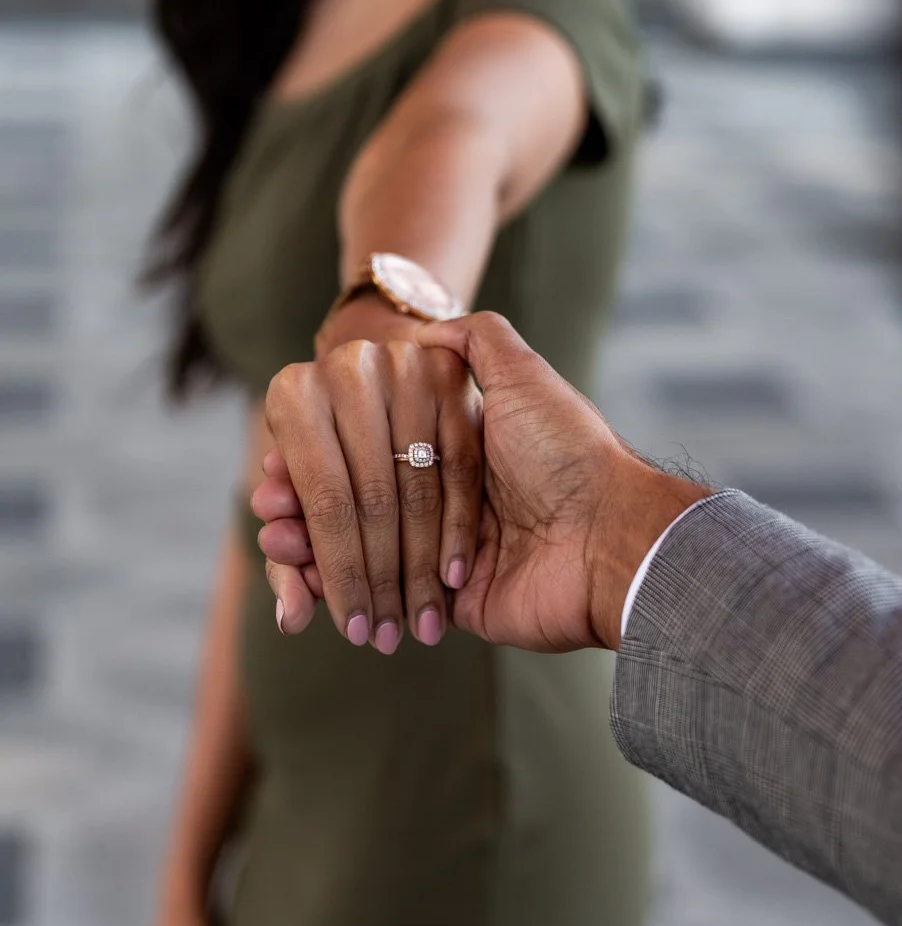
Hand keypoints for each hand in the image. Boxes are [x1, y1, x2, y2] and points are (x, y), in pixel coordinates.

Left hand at [254, 337, 482, 650]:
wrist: (374, 378)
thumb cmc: (326, 453)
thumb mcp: (298, 502)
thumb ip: (292, 561)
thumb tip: (292, 618)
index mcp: (293, 394)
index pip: (324, 501)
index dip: (340, 573)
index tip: (353, 630)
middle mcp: (347, 370)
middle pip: (373, 496)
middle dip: (382, 579)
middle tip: (388, 637)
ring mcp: (403, 366)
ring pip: (418, 486)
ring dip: (421, 566)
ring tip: (420, 623)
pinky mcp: (451, 375)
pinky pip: (460, 467)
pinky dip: (457, 528)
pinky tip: (453, 579)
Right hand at [257, 314, 709, 650]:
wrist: (610, 538)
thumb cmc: (566, 453)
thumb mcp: (523, 376)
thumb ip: (479, 341)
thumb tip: (429, 323)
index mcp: (457, 449)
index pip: (370, 449)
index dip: (323, 455)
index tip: (279, 459)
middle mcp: (449, 500)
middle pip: (357, 503)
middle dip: (307, 505)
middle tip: (266, 505)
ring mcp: (446, 553)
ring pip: (361, 551)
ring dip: (313, 548)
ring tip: (274, 539)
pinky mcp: (450, 602)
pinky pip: (384, 597)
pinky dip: (339, 590)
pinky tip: (301, 580)